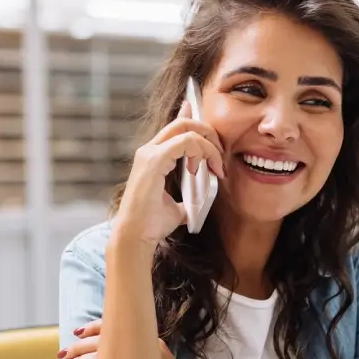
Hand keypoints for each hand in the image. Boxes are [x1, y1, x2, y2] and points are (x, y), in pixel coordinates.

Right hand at [114, 101, 224, 246]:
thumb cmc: (152, 225)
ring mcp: (149, 153)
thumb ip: (186, 200)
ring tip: (216, 167)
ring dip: (208, 144)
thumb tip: (198, 204)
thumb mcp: (177, 209)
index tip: (216, 142)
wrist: (136, 237)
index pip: (176, 128)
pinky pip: (185, 142)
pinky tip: (201, 170)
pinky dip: (200, 152)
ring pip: (186, 128)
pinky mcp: (154, 160)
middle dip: (208, 132)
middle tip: (221, 154)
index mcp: (153, 157)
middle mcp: (149, 150)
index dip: (196, 122)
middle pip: (183, 122)